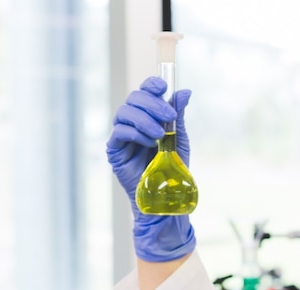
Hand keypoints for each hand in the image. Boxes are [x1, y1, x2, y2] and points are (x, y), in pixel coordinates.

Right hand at [106, 77, 195, 261]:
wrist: (166, 196)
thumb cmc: (172, 168)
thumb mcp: (179, 139)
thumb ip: (179, 115)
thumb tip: (185, 91)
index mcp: (148, 116)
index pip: (144, 92)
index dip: (151, 84)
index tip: (163, 86)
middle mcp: (132, 122)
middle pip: (133, 98)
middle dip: (152, 103)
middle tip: (170, 116)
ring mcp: (122, 135)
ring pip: (124, 112)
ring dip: (145, 119)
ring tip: (160, 135)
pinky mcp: (115, 150)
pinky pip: (119, 132)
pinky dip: (135, 133)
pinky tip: (149, 143)